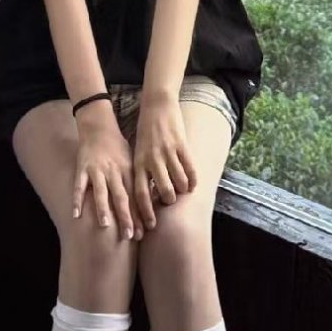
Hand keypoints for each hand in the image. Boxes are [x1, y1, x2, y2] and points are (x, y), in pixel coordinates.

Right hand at [73, 104, 144, 241]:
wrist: (99, 127)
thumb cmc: (117, 148)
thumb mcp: (132, 160)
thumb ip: (137, 180)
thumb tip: (151, 201)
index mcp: (127, 170)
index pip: (136, 195)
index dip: (141, 213)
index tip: (146, 231)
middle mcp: (113, 171)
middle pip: (121, 196)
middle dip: (126, 216)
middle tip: (130, 235)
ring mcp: (96, 170)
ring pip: (101, 191)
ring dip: (103, 208)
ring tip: (105, 225)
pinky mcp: (82, 169)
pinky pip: (79, 186)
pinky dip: (77, 200)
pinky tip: (76, 215)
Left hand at [133, 94, 197, 229]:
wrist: (156, 105)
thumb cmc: (145, 131)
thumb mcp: (138, 150)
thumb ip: (141, 170)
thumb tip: (145, 196)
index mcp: (138, 162)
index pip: (139, 193)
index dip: (145, 212)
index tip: (149, 226)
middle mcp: (152, 159)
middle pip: (162, 189)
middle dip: (168, 201)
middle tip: (171, 206)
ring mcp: (167, 152)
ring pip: (178, 180)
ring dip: (182, 190)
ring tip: (182, 193)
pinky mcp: (181, 144)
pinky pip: (189, 167)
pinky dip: (192, 178)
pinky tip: (193, 184)